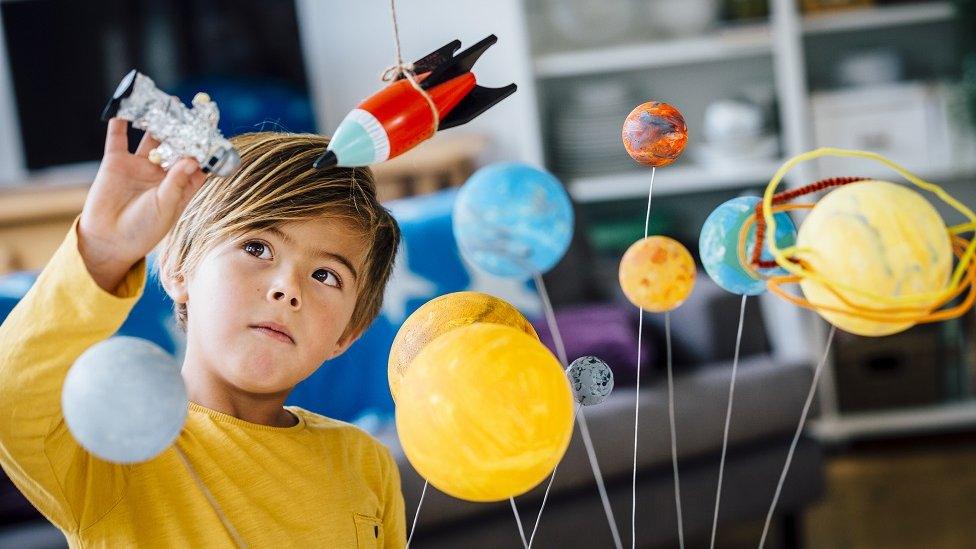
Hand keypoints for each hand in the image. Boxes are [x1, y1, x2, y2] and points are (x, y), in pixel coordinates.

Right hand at [78, 118, 207, 291]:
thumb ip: (177, 183)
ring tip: (167, 102)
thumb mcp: (165, 207)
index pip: (197, 163)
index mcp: (180, 186)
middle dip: (184, 130)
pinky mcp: (116, 162)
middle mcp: (162, 173)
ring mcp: (139, 165)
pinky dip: (121, 122)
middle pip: (176, 145)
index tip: (215, 135)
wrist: (108, 240)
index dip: (206, 150)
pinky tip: (127, 106)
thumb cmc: (143, 230)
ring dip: (158, 120)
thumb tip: (192, 159)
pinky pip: (118, 137)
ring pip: (151, 137)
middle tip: (193, 112)